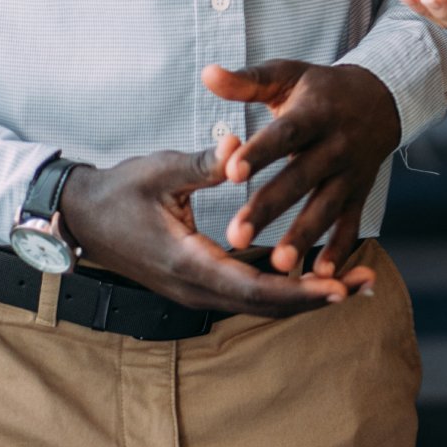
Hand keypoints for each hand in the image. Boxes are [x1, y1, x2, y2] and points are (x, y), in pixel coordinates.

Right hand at [60, 137, 355, 315]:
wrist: (82, 215)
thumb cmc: (120, 190)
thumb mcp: (159, 171)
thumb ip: (203, 163)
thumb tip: (239, 143)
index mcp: (186, 261)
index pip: (250, 287)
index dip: (296, 289)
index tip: (337, 286)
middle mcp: (194, 286)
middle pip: (264, 303)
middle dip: (315, 297)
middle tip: (364, 286)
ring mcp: (197, 288)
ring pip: (259, 301)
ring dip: (305, 294)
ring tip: (357, 283)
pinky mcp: (201, 280)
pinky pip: (249, 290)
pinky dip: (285, 286)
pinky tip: (319, 276)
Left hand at [209, 61, 398, 281]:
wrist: (382, 99)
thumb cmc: (320, 89)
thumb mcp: (287, 75)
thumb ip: (247, 81)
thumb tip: (207, 73)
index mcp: (314, 113)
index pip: (284, 134)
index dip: (259, 152)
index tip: (231, 172)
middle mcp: (336, 145)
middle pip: (301, 178)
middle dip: (269, 208)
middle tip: (236, 236)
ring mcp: (351, 172)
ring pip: (325, 207)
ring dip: (303, 236)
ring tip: (277, 266)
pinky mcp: (361, 193)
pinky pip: (350, 224)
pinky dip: (339, 250)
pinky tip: (319, 276)